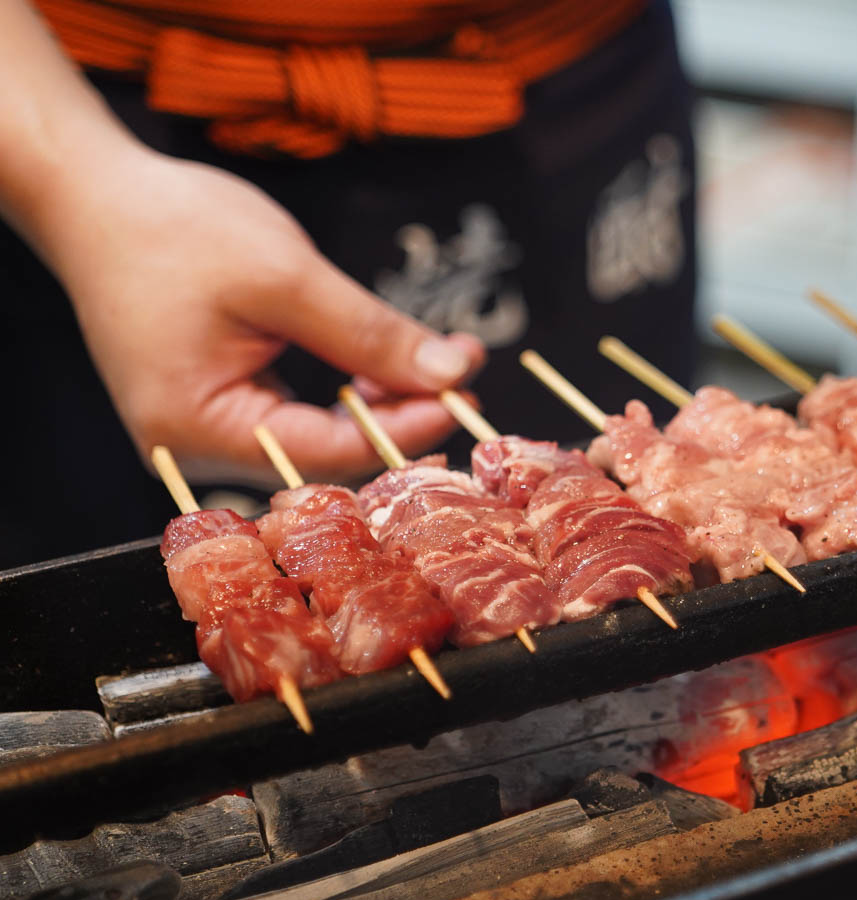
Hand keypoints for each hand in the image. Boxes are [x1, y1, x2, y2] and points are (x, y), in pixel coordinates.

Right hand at [44, 147, 484, 484]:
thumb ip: (369, 333)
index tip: (463, 396)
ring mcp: (209, 428)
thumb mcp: (285, 276)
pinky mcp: (223, 403)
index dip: (404, 427)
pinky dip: (347, 387)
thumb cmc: (171, 228)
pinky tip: (389, 364)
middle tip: (464, 376)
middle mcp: (199, 446)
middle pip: (327, 450)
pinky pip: (300, 410)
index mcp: (199, 429)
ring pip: (320, 431)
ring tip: (439, 362)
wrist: (98, 197)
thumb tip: (449, 372)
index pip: (328, 450)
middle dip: (400, 412)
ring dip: (381, 397)